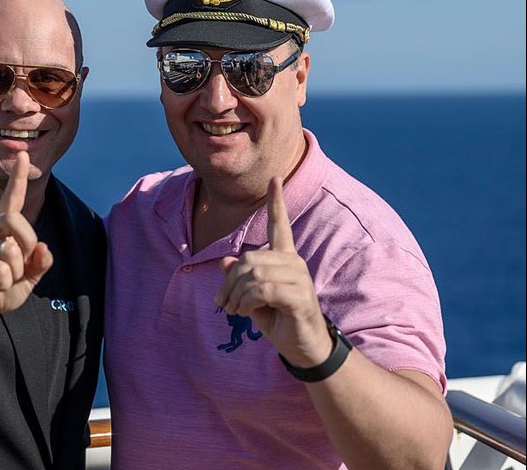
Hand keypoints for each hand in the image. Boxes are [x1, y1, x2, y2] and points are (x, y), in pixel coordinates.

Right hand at [0, 151, 52, 327]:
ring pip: (10, 249)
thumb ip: (40, 262)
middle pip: (15, 219)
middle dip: (28, 242)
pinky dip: (5, 284)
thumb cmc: (0, 289)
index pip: (11, 199)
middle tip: (22, 265)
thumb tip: (43, 247)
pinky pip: (1, 270)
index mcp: (1, 229)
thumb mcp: (28, 277)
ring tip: (2, 281)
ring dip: (15, 271)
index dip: (18, 178)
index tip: (23, 155)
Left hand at [214, 176, 329, 364]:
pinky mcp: (300, 297)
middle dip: (229, 282)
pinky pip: (263, 290)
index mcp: (284, 260)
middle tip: (222, 304)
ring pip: (253, 274)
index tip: (275, 178)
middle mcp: (294, 263)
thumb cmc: (278, 319)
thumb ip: (239, 279)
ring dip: (236, 295)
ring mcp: (299, 279)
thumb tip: (224, 261)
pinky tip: (246, 313)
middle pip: (249, 258)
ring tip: (235, 311)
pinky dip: (247, 302)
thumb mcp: (251, 299)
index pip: (280, 225)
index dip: (276, 202)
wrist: (303, 348)